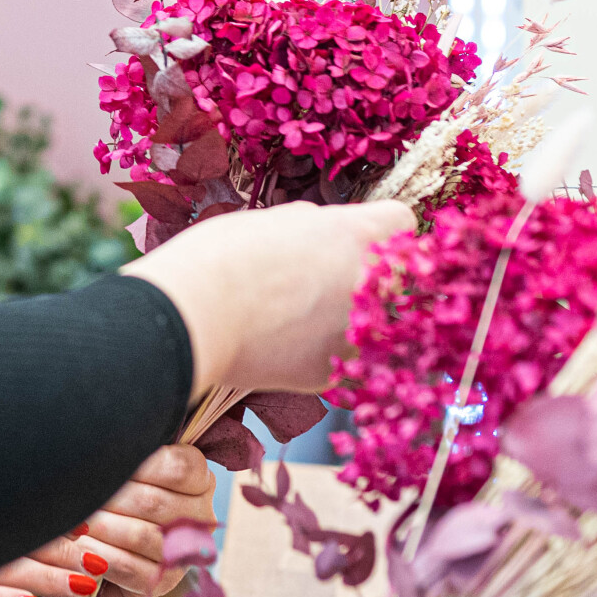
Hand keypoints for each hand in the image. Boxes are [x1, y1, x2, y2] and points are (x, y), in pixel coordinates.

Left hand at [72, 443, 216, 596]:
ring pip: (144, 536)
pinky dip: (103, 557)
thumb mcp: (124, 463)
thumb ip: (128, 449)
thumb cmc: (112, 489)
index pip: (177, 467)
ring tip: (74, 521)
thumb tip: (115, 428)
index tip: (102, 464)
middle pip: (154, 502)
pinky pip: (133, 569)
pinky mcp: (165, 582)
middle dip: (108, 499)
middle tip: (75, 495)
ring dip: (103, 528)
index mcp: (199, 478)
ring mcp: (186, 552)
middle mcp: (201, 515)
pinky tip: (81, 550)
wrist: (99, 540)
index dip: (138, 465)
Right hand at [125, 200, 412, 397]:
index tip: (361, 240)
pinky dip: (316, 356)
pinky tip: (280, 345)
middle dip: (368, 281)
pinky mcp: (333, 375)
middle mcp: (370, 285)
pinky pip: (338, 362)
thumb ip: (315, 226)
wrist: (193, 315)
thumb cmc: (222, 256)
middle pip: (396, 280)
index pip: (403, 224)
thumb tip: (323, 231)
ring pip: (369, 327)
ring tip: (293, 319)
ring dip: (344, 322)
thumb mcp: (274, 221)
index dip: (380, 231)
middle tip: (323, 282)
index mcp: (357, 235)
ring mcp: (355, 335)